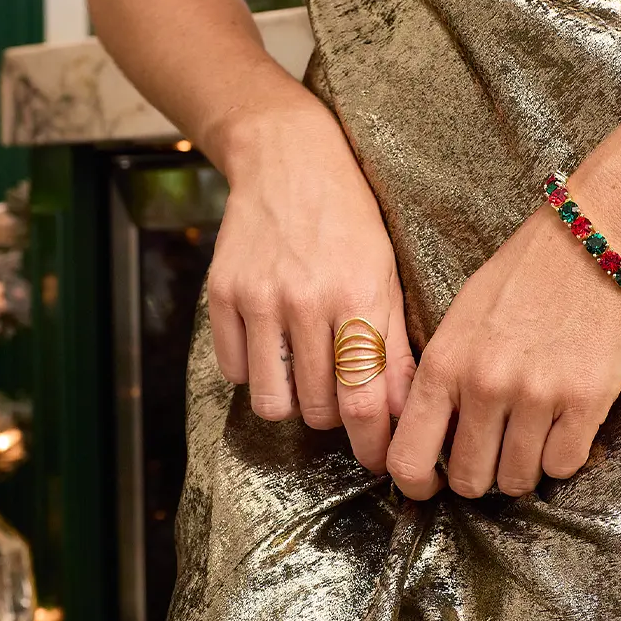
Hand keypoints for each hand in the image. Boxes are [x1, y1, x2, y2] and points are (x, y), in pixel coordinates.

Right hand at [209, 94, 415, 472]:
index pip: (364, 400)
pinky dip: (256, 372)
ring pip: (272, 403)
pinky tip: (272, 345)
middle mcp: (305, 301)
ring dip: (293, 402)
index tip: (379, 461)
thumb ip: (393, 347)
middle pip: (318, 409)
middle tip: (341, 395)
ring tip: (304, 373)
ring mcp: (257, 298)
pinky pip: (235, 372)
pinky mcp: (221, 295)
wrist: (287, 159)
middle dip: (336, 417)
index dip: (373, 444)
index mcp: (358, 297)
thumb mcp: (386, 276)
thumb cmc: (350, 221)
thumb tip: (399, 414)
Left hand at [386, 200, 620, 498]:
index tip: (430, 488)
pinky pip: (563, 467)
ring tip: (530, 432)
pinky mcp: (588, 401)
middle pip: (468, 481)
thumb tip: (432, 439)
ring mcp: (537, 396)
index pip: (409, 457)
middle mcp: (485, 386)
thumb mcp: (459, 320)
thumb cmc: (522, 276)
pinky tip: (562, 425)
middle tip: (492, 452)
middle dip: (478, 476)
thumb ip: (441, 379)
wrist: (597, 237)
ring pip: (517, 481)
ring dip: (521, 468)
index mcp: (444, 365)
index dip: (416, 486)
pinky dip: (561, 456)